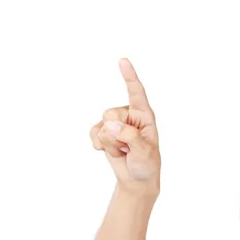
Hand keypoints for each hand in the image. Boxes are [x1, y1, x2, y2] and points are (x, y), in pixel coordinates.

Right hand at [89, 59, 160, 193]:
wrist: (136, 179)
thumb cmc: (146, 163)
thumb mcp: (144, 151)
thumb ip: (130, 136)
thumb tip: (111, 124)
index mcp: (144, 115)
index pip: (136, 92)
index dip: (129, 76)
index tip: (123, 60)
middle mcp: (128, 115)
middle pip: (110, 113)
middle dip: (116, 135)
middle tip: (128, 148)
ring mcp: (114, 123)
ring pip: (102, 126)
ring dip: (110, 144)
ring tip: (123, 150)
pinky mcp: (104, 131)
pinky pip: (93, 133)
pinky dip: (99, 145)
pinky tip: (111, 151)